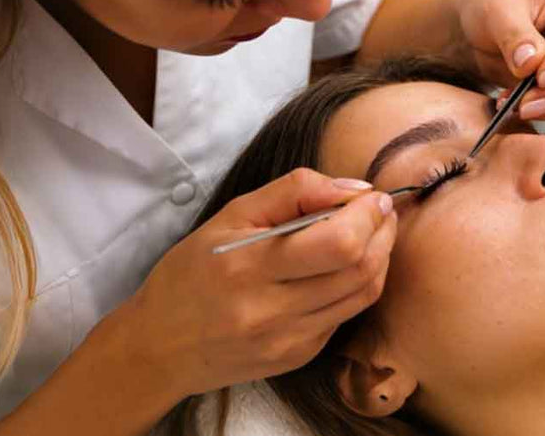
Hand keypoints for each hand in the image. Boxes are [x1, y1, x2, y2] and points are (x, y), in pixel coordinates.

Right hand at [117, 169, 397, 395]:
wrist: (160, 347)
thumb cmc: (190, 274)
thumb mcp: (229, 217)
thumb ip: (293, 192)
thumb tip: (354, 188)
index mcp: (249, 267)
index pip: (339, 242)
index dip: (369, 214)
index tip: (373, 196)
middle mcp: (272, 310)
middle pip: (360, 269)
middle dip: (384, 232)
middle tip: (381, 211)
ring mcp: (289, 340)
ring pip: (363, 295)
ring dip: (380, 258)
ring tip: (373, 234)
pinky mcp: (298, 357)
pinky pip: (345, 316)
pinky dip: (356, 286)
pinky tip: (345, 268)